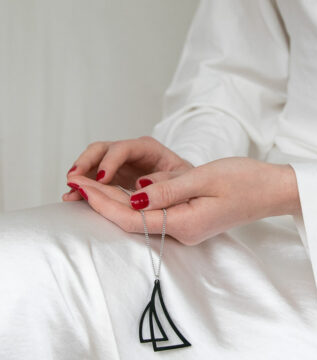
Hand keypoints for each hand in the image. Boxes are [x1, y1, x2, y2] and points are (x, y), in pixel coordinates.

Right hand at [62, 136, 193, 200]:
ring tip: (70, 190)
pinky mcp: (115, 178)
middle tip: (75, 179)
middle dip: (86, 162)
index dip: (111, 161)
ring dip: (80, 175)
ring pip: (93, 163)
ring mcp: (120, 165)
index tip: (103, 178)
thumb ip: (166, 183)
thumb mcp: (184, 181)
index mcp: (149, 149)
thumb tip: (141, 189)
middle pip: (102, 149)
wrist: (189, 190)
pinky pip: (94, 179)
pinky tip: (73, 198)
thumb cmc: (189, 183)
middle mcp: (131, 153)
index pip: (125, 148)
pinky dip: (84, 187)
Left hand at [67, 157, 299, 245]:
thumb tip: (135, 195)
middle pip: (133, 220)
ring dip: (115, 202)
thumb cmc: (245, 181)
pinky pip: (154, 214)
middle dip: (102, 202)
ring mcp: (186, 228)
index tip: (81, 185)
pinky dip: (134, 202)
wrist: (271, 190)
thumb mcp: (205, 179)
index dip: (104, 203)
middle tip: (76, 182)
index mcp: (185, 223)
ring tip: (89, 185)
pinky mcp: (189, 220)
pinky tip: (120, 190)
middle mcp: (183, 231)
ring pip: (141, 217)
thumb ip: (168, 190)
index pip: (133, 217)